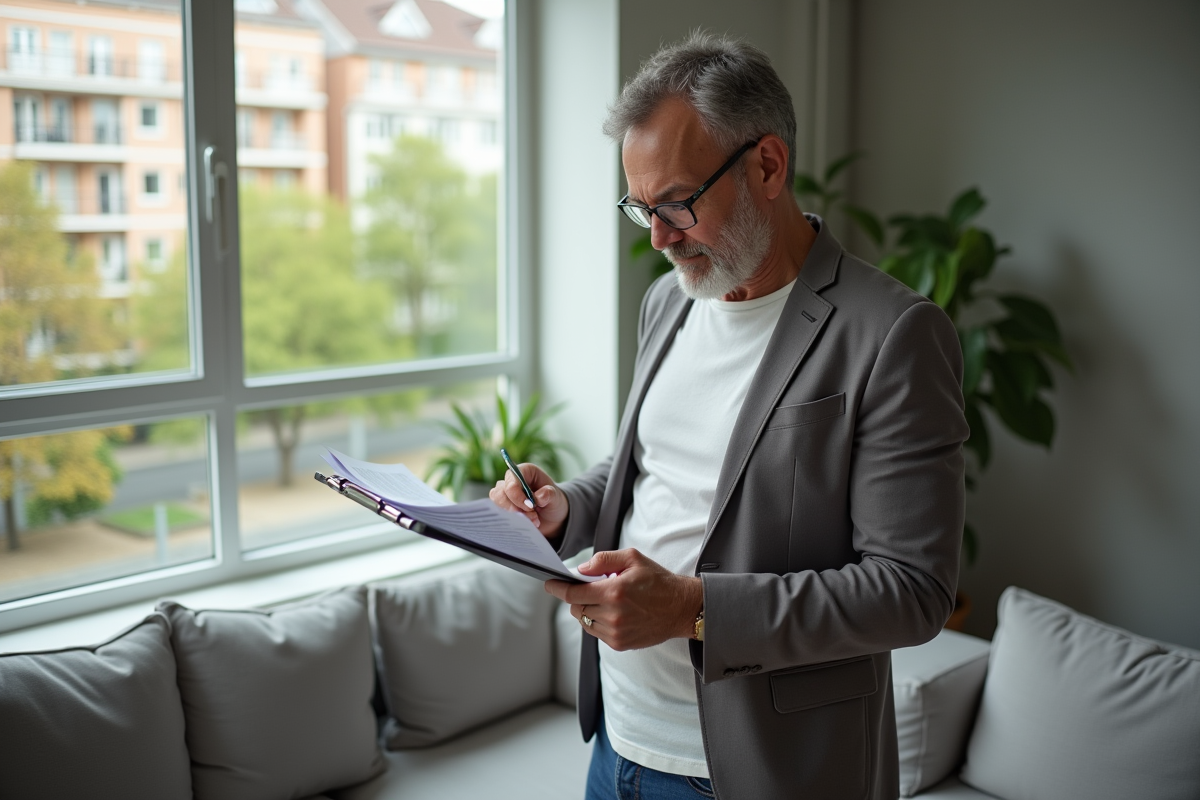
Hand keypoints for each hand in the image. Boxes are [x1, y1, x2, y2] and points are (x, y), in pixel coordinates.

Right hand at [488, 462, 569, 539]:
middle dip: (514, 507)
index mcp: (525, 471)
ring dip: (513, 515)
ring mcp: (506, 494)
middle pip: (500, 491)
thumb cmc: (554, 502)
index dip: (517, 494)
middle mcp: (512, 480)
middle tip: (532, 516)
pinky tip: (524, 525)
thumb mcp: (556, 497)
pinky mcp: (503, 507)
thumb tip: (538, 497)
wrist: (552, 517)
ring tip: (532, 521)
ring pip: (497, 502)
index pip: (512, 478)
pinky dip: (510, 521)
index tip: (530, 507)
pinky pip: (498, 513)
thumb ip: (549, 494)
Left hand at [544, 549, 702, 650]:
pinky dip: (597, 622)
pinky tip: (612, 612)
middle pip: (576, 607)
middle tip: (588, 588)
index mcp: (614, 591)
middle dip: (576, 597)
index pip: (573, 593)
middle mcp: (613, 614)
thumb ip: (603, 560)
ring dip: (586, 610)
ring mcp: (616, 632)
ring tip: (604, 600)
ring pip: (584, 621)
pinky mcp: (619, 644)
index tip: (550, 584)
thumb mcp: (632, 558)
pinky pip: (595, 632)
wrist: (680, 608)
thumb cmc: (658, 581)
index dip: (557, 588)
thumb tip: (580, 570)